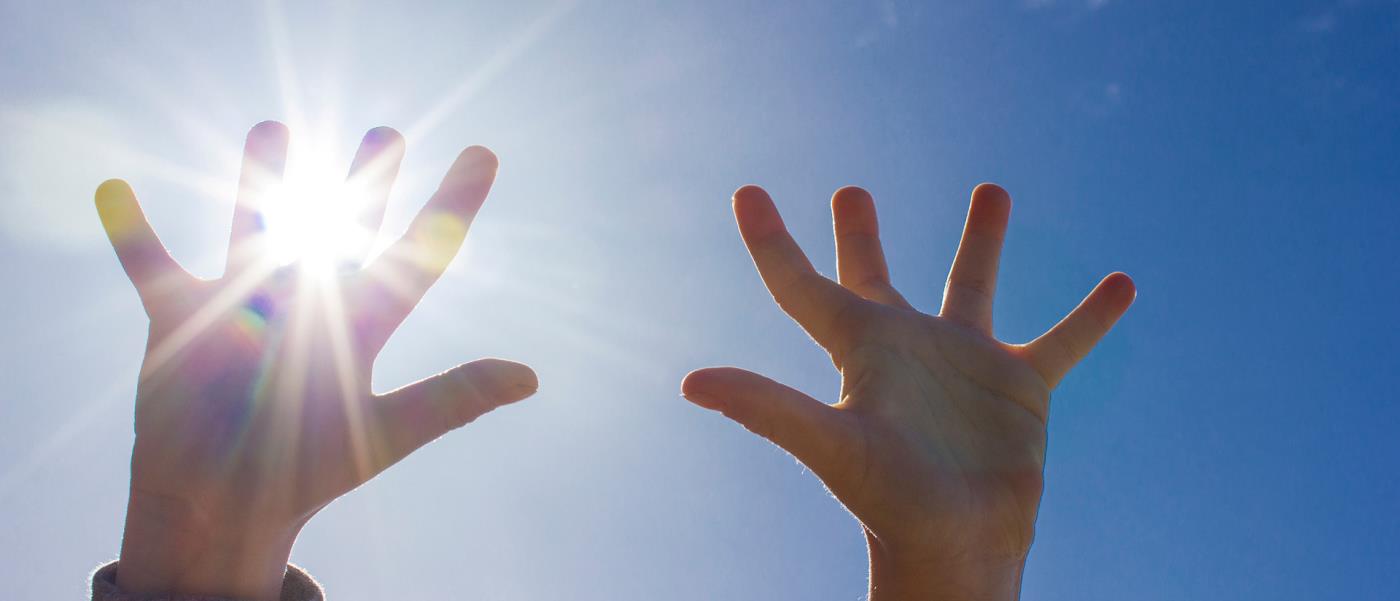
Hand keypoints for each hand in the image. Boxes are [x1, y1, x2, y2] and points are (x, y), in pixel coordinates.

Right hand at [97, 122, 537, 600]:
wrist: (224, 506)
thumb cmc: (307, 470)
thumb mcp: (385, 431)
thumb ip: (452, 399)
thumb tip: (530, 378)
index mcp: (361, 325)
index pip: (419, 254)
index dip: (452, 205)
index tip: (482, 155)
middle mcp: (307, 303)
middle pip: (342, 228)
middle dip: (366, 183)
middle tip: (385, 136)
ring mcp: (243, 305)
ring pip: (254, 228)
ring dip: (256, 182)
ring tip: (273, 131)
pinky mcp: (180, 320)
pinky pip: (152, 266)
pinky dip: (132, 234)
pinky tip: (114, 190)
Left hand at [681, 184, 1133, 599]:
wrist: (958, 546)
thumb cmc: (885, 502)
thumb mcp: (829, 444)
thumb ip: (765, 408)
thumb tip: (691, 382)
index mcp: (858, 351)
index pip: (802, 285)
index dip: (771, 241)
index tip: (747, 192)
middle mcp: (906, 348)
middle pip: (875, 277)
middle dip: (862, 234)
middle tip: (851, 191)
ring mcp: (964, 364)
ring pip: (972, 285)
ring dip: (981, 239)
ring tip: (992, 189)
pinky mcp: (1021, 387)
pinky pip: (1061, 340)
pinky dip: (1091, 316)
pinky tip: (1121, 286)